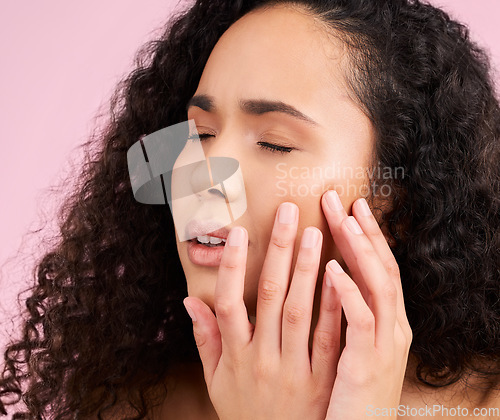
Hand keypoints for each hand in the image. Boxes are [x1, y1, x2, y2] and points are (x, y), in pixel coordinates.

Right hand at [183, 191, 412, 419]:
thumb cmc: (245, 413)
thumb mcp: (215, 382)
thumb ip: (204, 339)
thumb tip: (189, 300)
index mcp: (234, 356)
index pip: (228, 303)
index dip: (232, 266)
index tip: (239, 232)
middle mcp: (262, 358)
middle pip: (269, 295)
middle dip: (278, 250)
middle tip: (289, 213)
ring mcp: (294, 368)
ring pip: (299, 310)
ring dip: (306, 268)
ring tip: (315, 232)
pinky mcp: (323, 378)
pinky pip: (329, 336)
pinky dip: (333, 304)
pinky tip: (340, 274)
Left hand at [321, 192, 412, 418]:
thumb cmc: (349, 391)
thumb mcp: (353, 347)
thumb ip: (344, 311)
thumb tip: (327, 274)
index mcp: (386, 321)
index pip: (378, 268)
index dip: (365, 235)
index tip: (348, 208)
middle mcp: (392, 327)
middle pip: (381, 267)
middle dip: (361, 231)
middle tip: (339, 199)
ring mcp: (384, 345)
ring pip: (378, 286)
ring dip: (359, 250)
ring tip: (341, 220)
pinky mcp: (368, 364)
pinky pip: (360, 321)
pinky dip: (348, 292)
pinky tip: (331, 268)